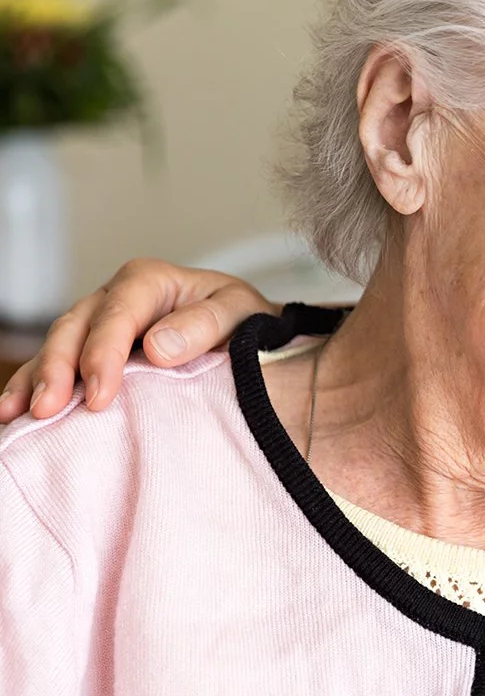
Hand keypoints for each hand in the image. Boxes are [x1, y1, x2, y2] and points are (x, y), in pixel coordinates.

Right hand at [0, 259, 275, 421]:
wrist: (249, 332)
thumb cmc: (245, 321)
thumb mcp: (239, 312)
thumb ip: (204, 325)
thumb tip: (158, 346)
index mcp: (150, 281)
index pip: (118, 315)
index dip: (103, 355)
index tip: (101, 397)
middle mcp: (116, 297)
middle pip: (76, 328)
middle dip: (59, 369)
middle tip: (50, 410)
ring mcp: (99, 323)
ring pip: (57, 346)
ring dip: (37, 379)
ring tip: (21, 414)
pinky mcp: (92, 349)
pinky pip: (56, 365)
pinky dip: (33, 385)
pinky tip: (14, 411)